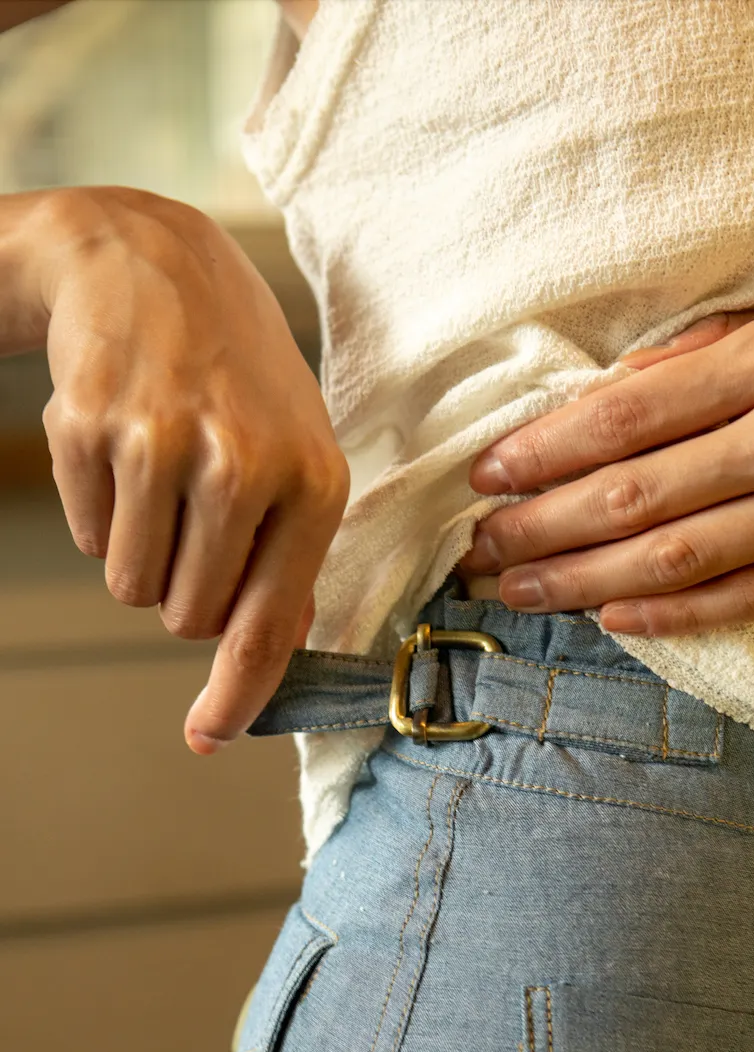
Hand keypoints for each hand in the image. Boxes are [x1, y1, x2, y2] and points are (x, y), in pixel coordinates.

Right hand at [40, 187, 347, 749]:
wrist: (151, 262)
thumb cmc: (238, 374)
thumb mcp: (300, 450)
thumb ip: (295, 553)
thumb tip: (280, 647)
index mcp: (312, 481)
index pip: (270, 622)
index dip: (236, 693)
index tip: (209, 736)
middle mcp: (243, 466)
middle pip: (190, 619)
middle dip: (185, 592)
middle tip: (194, 519)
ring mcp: (162, 446)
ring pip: (132, 588)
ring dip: (140, 556)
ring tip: (162, 479)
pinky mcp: (90, 431)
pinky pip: (90, 539)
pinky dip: (102, 513)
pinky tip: (125, 448)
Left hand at [460, 287, 753, 634]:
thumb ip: (714, 351)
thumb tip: (613, 392)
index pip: (632, 414)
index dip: (547, 451)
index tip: (489, 475)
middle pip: (638, 496)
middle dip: (543, 527)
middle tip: (480, 550)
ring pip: (679, 559)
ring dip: (583, 581)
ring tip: (520, 592)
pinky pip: (748, 599)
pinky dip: (674, 616)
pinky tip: (612, 618)